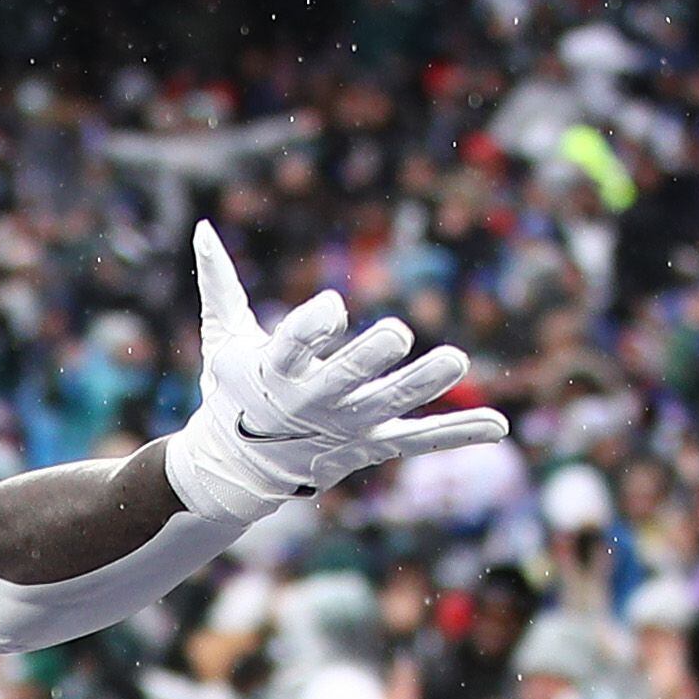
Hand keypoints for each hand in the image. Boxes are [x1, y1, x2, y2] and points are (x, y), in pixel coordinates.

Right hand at [169, 225, 507, 524]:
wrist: (237, 470)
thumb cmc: (232, 394)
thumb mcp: (222, 338)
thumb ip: (218, 282)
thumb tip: (201, 227)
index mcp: (273, 373)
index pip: (293, 346)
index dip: (314, 326)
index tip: (334, 308)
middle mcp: (311, 401)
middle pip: (343, 379)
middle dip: (369, 358)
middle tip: (397, 331)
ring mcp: (346, 427)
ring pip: (387, 404)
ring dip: (422, 384)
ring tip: (456, 359)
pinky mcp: (372, 445)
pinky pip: (419, 439)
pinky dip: (457, 432)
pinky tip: (497, 424)